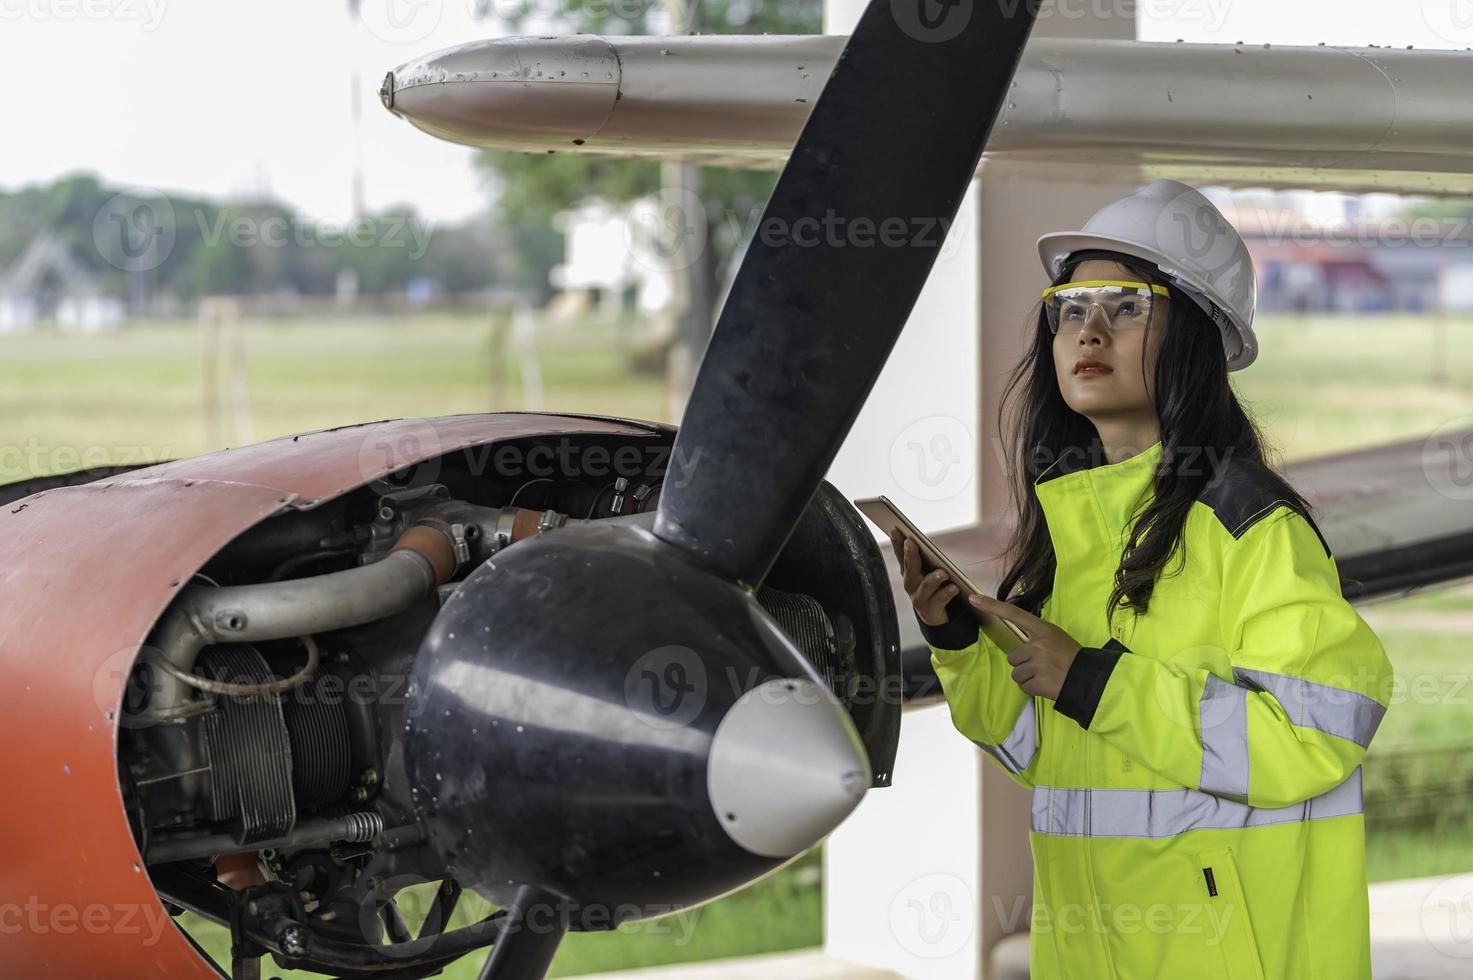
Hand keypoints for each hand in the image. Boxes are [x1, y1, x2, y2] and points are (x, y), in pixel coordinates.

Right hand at [889, 530, 958, 625]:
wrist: (935, 616)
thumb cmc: (932, 587)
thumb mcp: (925, 571)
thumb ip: (921, 558)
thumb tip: (914, 538)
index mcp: (908, 573)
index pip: (900, 555)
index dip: (896, 543)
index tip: (895, 530)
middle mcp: (910, 585)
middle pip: (910, 568)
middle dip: (910, 555)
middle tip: (911, 542)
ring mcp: (918, 599)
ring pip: (925, 586)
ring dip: (933, 578)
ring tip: (943, 573)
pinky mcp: (929, 611)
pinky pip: (939, 600)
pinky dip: (946, 593)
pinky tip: (954, 587)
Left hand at [967, 593, 1082, 700]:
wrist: (1088, 678)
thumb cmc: (1071, 657)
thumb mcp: (1056, 638)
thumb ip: (1036, 638)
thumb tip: (1018, 650)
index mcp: (1043, 630)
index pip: (1014, 614)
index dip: (992, 606)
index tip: (974, 599)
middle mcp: (1037, 645)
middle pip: (1013, 657)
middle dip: (1024, 664)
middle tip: (1043, 666)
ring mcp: (1037, 664)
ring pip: (1017, 673)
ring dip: (1028, 677)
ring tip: (1046, 675)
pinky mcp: (1037, 682)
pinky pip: (1023, 686)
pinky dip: (1033, 688)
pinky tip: (1046, 684)